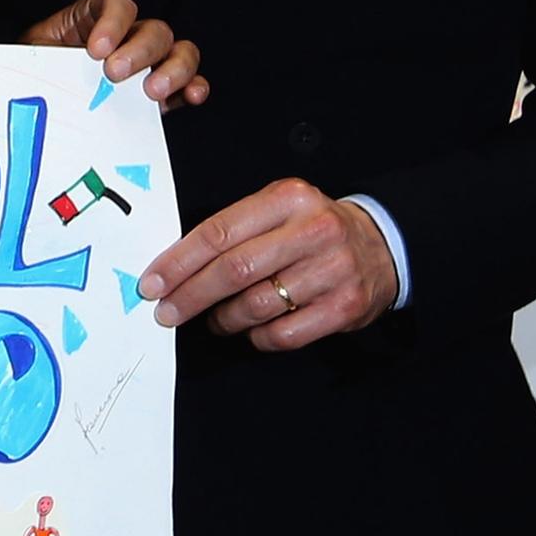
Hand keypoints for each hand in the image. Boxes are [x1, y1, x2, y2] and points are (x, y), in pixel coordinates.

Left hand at [22, 0, 206, 105]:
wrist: (42, 101)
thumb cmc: (37, 72)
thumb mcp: (35, 56)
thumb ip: (45, 55)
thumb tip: (46, 66)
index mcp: (96, 18)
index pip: (117, 5)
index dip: (112, 23)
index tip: (96, 50)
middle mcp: (128, 36)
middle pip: (153, 30)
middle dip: (138, 51)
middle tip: (115, 74)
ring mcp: (149, 64)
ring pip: (179, 51)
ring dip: (173, 69)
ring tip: (152, 91)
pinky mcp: (160, 93)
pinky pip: (188, 84)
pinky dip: (193, 87)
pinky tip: (191, 95)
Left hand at [137, 179, 398, 348]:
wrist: (383, 244)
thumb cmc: (312, 228)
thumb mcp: (278, 209)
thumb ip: (234, 229)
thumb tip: (174, 266)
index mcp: (287, 198)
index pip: (218, 232)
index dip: (178, 262)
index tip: (152, 283)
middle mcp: (313, 231)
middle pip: (234, 270)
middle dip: (190, 295)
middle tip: (166, 312)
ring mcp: (333, 270)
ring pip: (257, 305)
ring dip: (223, 319)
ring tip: (213, 319)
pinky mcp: (346, 306)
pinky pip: (285, 333)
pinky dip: (258, 337)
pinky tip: (252, 330)